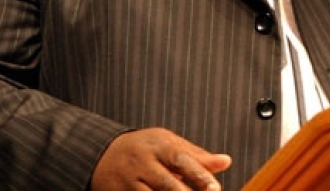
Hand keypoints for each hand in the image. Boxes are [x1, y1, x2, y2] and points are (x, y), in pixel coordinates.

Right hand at [90, 127, 231, 189]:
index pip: (181, 159)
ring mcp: (130, 182)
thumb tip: (226, 161)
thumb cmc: (146, 148)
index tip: (215, 188)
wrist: (103, 154)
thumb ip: (196, 155)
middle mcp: (144, 163)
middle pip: (167, 182)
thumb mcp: (169, 144)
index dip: (198, 173)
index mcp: (159, 146)